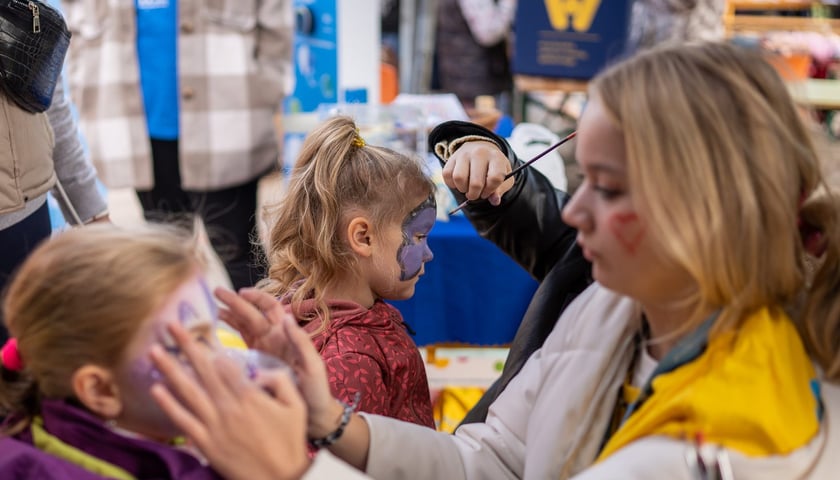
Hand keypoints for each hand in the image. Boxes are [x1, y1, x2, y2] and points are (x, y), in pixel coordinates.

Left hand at [149, 323, 309, 479]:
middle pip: (203, 370)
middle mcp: (228, 407)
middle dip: (186, 346)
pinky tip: (156, 388)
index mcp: (250, 397)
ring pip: (188, 391)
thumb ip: (281, 382)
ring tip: (155, 351)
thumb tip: (259, 370)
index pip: (226, 365)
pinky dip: (168, 404)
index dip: (210, 346)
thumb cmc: (290, 443)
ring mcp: (214, 425)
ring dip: (170, 369)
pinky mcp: (205, 443)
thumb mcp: (296, 407)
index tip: (197, 329)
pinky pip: (183, 420)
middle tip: (170, 326)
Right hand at [215, 287, 343, 437]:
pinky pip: (240, 343)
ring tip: (212, 308)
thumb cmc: (316, 390)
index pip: (271, 309)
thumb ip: (301, 342)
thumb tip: (286, 317)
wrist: (312, 416)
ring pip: (244, 325)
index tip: (241, 292)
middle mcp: (274, 339)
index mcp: (287, 336)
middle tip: (216, 291)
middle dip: (235, 302)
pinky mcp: (255, 363)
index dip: (257, 298)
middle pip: (252, 314)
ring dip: (229, 315)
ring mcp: (264, 350)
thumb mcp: (313, 366)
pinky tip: (215, 331)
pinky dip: (228, 334)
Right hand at [442, 140, 514, 205]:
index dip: (491, 190)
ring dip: (462, 189)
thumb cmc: (493, 168)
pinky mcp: (452, 157)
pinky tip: (460, 182)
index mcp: (497, 158)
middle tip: (476, 193)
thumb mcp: (503, 178)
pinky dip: (452, 184)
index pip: (495, 178)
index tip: (488, 192)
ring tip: (467, 187)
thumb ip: (500, 190)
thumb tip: (494, 200)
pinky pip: (447, 175)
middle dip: (475, 194)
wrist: (481, 150)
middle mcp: (480, 152)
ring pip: (459, 178)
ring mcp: (464, 154)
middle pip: (476, 183)